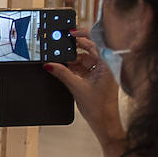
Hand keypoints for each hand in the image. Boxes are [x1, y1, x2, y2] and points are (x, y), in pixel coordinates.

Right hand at [44, 30, 125, 156]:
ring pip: (86, 59)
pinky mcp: (98, 78)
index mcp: (107, 64)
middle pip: (89, 49)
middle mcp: (107, 66)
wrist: (105, 124)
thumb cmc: (100, 108)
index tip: (70, 32)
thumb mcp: (77, 87)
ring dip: (73, 60)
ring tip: (61, 64)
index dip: (83, 34)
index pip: (95, 42)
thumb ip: (62, 73)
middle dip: (74, 49)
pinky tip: (66, 70)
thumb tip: (49, 65)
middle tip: (61, 48)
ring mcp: (102, 72)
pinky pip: (85, 68)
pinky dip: (75, 68)